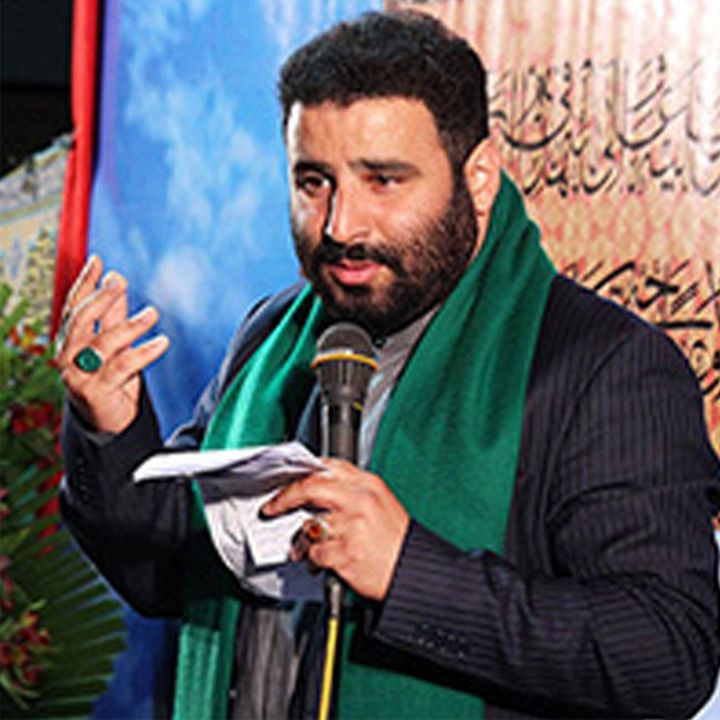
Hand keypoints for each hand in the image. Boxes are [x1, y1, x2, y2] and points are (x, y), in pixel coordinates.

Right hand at [54, 255, 168, 433]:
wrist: (109, 421)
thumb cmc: (110, 377)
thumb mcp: (114, 341)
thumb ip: (114, 313)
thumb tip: (117, 278)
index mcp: (69, 340)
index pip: (73, 306)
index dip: (84, 283)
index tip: (99, 262)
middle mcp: (68, 356)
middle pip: (80, 320)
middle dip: (101, 298)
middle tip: (120, 282)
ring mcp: (79, 375)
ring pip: (103, 343)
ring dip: (130, 325)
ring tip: (153, 314)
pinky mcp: (97, 392)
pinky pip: (124, 366)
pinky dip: (144, 352)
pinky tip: (163, 342)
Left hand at [262, 459, 409, 600]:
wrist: (413, 573)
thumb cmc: (396, 542)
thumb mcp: (380, 504)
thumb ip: (350, 493)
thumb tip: (315, 490)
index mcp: (368, 485)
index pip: (327, 466)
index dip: (301, 473)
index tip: (287, 482)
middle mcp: (360, 500)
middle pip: (310, 487)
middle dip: (284, 497)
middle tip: (272, 507)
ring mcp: (352, 526)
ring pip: (307, 525)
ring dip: (300, 540)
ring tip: (306, 549)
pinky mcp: (346, 552)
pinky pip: (315, 553)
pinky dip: (313, 560)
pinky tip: (322, 563)